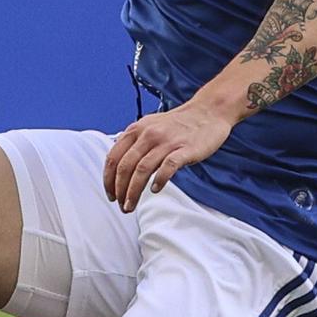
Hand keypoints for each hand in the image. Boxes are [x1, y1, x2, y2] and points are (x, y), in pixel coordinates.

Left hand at [105, 101, 235, 212]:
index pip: (113, 157)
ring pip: (142, 169)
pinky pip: (167, 167)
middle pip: (126, 166)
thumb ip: (135, 143)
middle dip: (120, 190)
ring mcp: (167, 142)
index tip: (111, 194)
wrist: (208, 112)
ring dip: (134, 191)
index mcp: (137, 129)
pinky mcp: (185, 149)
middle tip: (121, 205)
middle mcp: (149, 134)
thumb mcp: (150, 126)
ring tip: (131, 204)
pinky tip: (155, 189)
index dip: (108, 179)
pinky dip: (159, 181)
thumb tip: (120, 166)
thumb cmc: (180, 124)